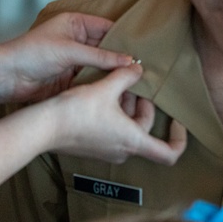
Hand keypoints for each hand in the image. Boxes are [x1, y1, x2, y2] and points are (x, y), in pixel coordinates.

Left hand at [0, 13, 135, 102]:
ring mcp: (74, 62)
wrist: (5, 76)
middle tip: (145, 68)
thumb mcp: (69, 51)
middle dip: (122, 57)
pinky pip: (92, 81)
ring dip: (114, 73)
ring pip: (101, 67)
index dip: (124, 37)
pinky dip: (103, 85)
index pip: (107, 27)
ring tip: (137, 81)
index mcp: (75, 23)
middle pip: (106, 48)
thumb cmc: (31, 53)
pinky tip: (119, 91)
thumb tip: (129, 60)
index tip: (144, 49)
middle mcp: (76, 41)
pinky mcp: (71, 80)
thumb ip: (100, 56)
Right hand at [41, 64, 186, 165]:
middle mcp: (123, 150)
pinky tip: (101, 93)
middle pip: (146, 129)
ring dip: (126, 106)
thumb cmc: (76, 111)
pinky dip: (114, 112)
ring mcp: (107, 150)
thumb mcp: (106, 88)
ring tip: (115, 84)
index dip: (179, 137)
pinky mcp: (93, 146)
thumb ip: (126, 76)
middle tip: (134, 85)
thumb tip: (137, 68)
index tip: (177, 121)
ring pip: (128, 127)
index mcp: (133, 141)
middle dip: (143, 105)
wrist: (43, 126)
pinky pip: (113, 129)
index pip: (170, 153)